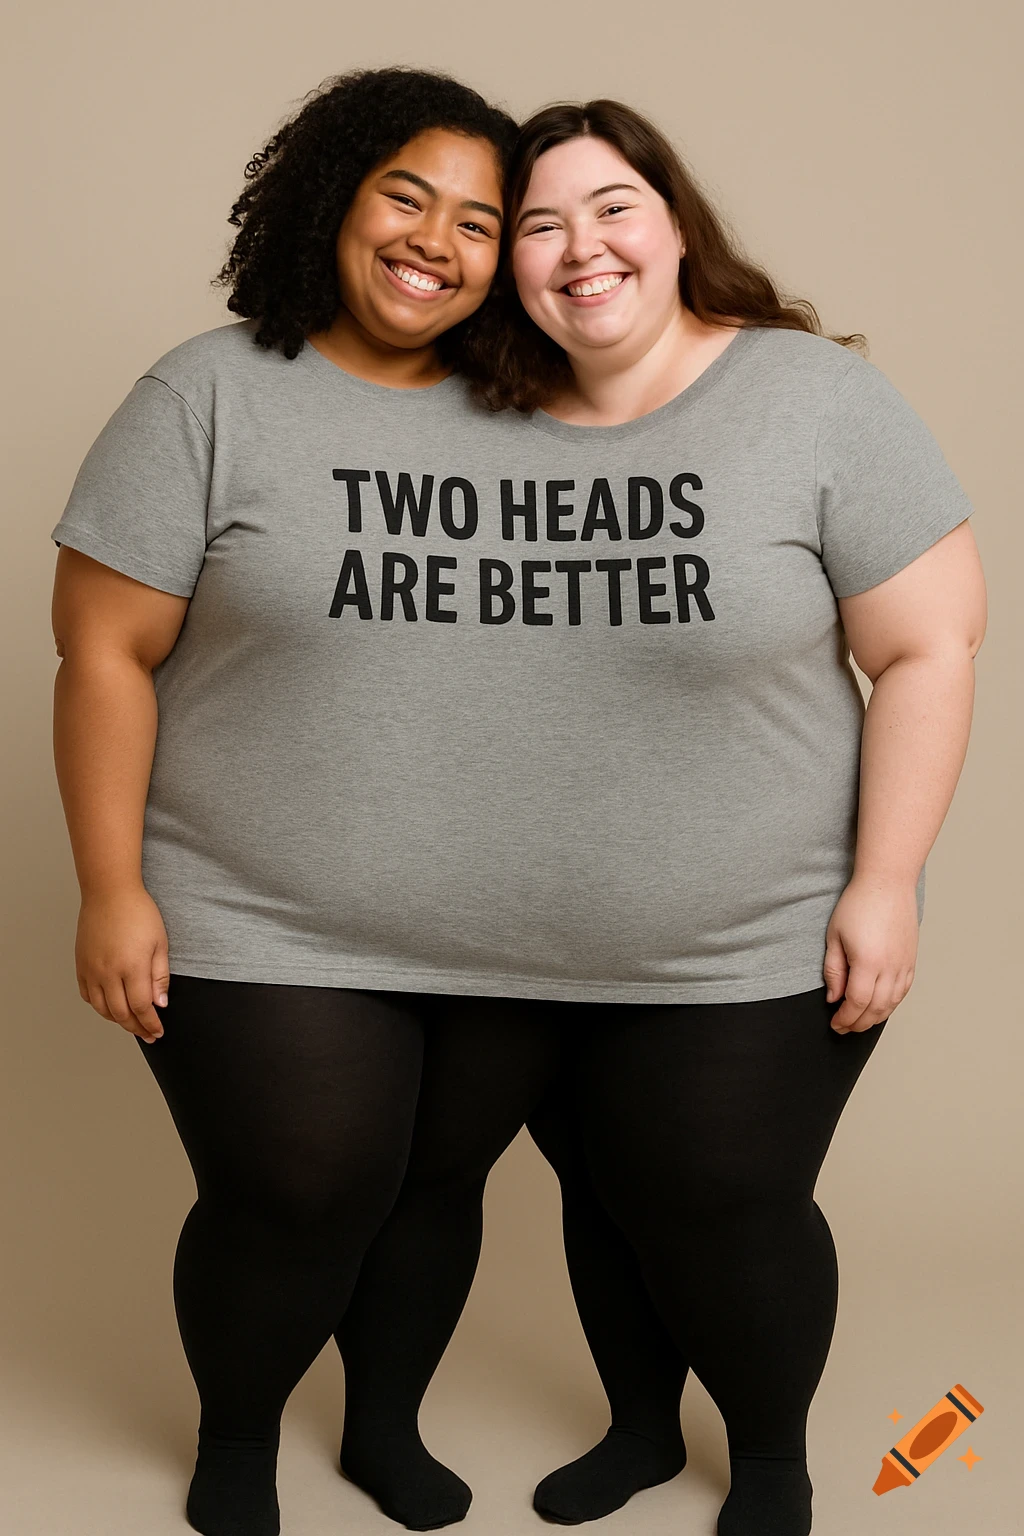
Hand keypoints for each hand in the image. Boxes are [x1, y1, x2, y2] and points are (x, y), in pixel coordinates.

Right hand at [74, 885, 169, 1042]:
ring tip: (132, 1023)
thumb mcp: (160, 943)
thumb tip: (160, 1004)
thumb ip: (160, 977)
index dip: (150, 1024)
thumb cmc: (139, 913)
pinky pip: (88, 995)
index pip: (141, 1008)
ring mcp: (91, 970)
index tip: (158, 1031)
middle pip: (121, 1014)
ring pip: (102, 1008)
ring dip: (118, 1020)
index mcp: (131, 967)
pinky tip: (111, 1006)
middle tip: (148, 1034)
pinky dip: (100, 1006)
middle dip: (136, 1027)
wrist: (109, 892)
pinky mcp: (81, 965)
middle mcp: (108, 973)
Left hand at [822, 875, 918, 1032]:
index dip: (845, 1018)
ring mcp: (904, 964)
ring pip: (892, 1003)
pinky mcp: (911, 959)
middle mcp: (891, 968)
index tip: (835, 1024)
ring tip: (859, 1021)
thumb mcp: (835, 936)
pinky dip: (891, 1004)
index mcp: (869, 963)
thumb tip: (834, 998)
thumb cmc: (858, 904)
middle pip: (876, 1009)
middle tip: (844, 1028)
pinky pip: (904, 991)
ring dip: (875, 1017)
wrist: (887, 883)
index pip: (857, 1003)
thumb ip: (834, 971)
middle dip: (858, 1023)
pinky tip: (880, 1006)